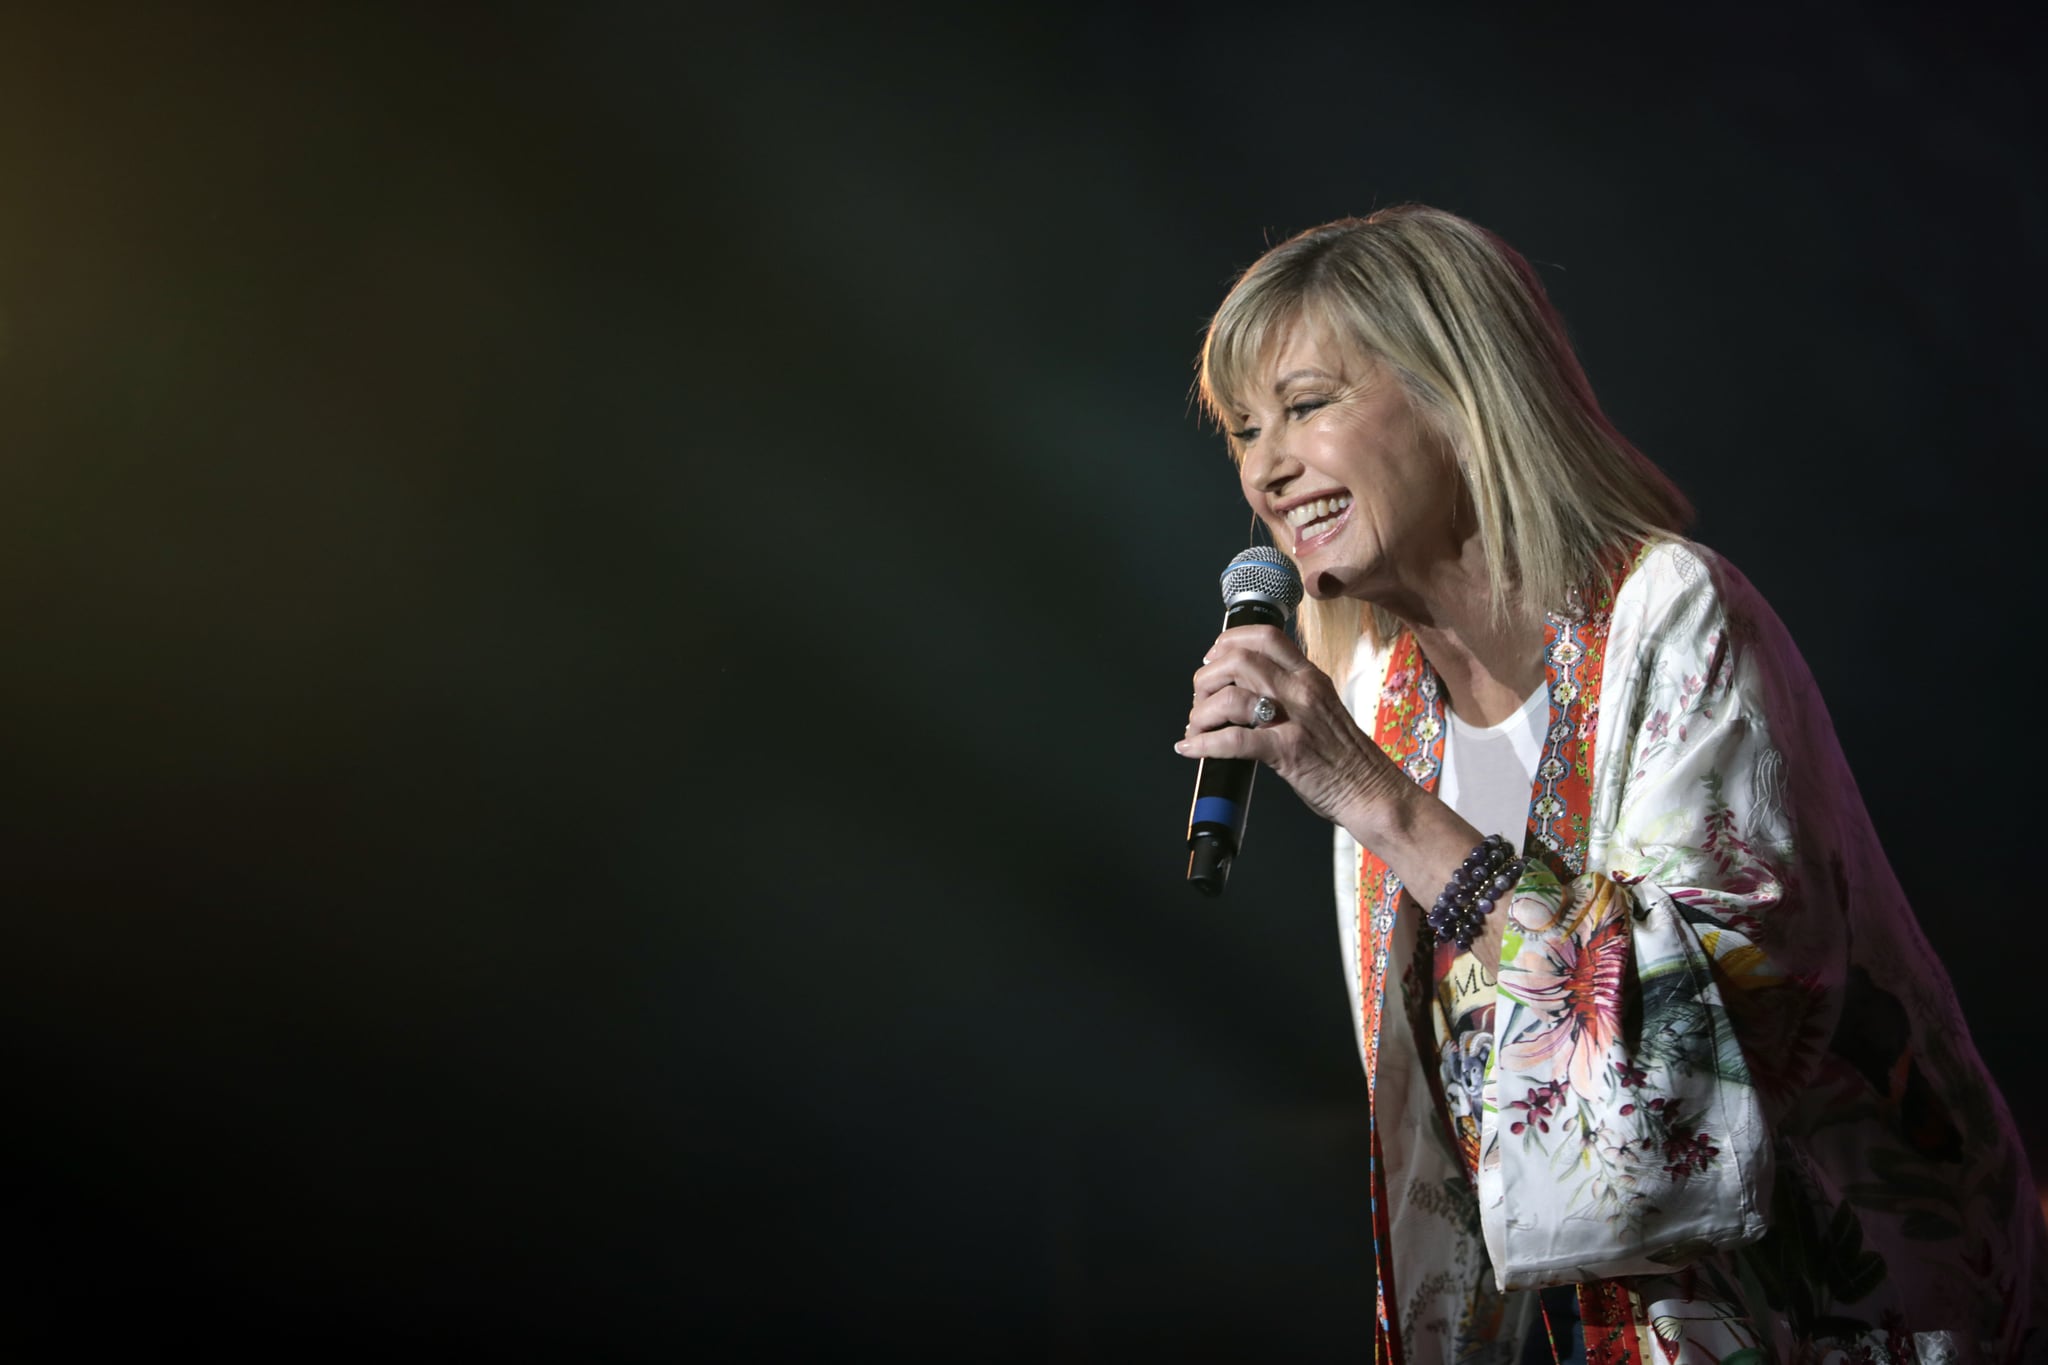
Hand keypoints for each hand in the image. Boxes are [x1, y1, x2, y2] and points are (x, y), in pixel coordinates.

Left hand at [1175, 624, 1404, 835]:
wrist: (1372, 791)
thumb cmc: (1347, 757)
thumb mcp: (1322, 708)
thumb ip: (1291, 692)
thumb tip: (1247, 689)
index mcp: (1310, 677)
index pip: (1266, 637)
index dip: (1229, 641)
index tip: (1212, 657)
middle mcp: (1302, 691)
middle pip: (1239, 660)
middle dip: (1207, 677)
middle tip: (1199, 698)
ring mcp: (1295, 720)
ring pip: (1231, 697)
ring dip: (1201, 712)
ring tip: (1196, 726)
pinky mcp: (1288, 752)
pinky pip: (1234, 741)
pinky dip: (1203, 744)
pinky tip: (1191, 748)